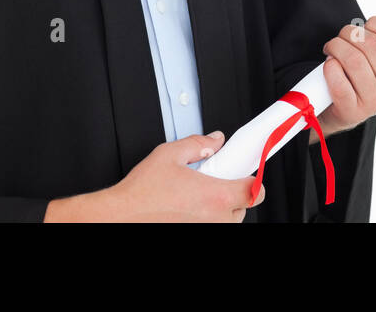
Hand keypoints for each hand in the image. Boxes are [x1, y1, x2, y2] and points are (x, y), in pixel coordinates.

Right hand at [43, 131, 265, 221]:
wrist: (121, 216)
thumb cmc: (141, 192)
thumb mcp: (170, 154)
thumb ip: (198, 145)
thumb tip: (215, 141)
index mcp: (214, 196)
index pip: (255, 192)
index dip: (254, 180)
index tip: (247, 172)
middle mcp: (213, 219)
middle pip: (243, 208)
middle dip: (234, 193)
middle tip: (218, 180)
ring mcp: (203, 230)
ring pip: (227, 221)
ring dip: (221, 208)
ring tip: (201, 195)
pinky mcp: (192, 234)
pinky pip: (210, 226)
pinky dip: (206, 218)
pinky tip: (190, 207)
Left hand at [315, 0, 375, 137]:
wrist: (350, 105)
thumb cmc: (373, 70)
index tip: (368, 26)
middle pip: (372, 44)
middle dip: (350, 32)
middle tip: (344, 36)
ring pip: (353, 60)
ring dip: (336, 46)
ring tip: (333, 48)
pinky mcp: (353, 112)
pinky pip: (338, 82)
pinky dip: (330, 68)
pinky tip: (330, 65)